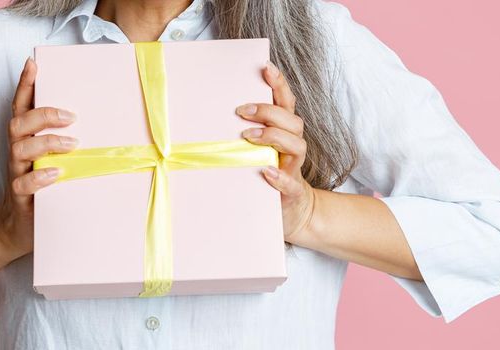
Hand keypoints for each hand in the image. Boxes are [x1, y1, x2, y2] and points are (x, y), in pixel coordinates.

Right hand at [0, 58, 78, 257]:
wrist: (18, 228)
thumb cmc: (44, 188)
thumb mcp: (53, 161)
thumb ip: (66, 142)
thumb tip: (100, 123)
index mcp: (25, 140)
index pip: (20, 107)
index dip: (24, 85)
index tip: (33, 64)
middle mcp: (17, 153)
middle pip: (18, 123)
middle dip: (43, 114)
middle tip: (72, 116)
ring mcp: (16, 174)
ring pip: (19, 149)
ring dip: (47, 142)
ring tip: (72, 144)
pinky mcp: (20, 197)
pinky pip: (22, 184)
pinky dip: (39, 177)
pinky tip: (56, 173)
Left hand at [238, 62, 316, 241]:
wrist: (287, 212)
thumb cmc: (262, 175)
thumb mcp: (250, 151)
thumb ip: (237, 132)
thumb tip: (203, 114)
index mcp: (282, 132)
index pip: (285, 102)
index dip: (279, 84)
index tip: (266, 67)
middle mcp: (291, 146)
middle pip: (292, 120)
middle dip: (268, 110)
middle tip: (242, 110)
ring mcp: (293, 168)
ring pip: (297, 144)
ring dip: (273, 136)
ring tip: (248, 136)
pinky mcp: (292, 191)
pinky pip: (291, 182)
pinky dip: (280, 177)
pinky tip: (266, 172)